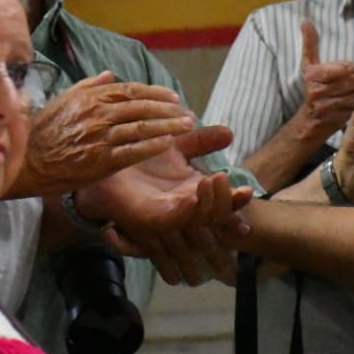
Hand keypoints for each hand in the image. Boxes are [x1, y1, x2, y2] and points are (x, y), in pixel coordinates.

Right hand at [12, 72, 194, 196]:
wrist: (27, 160)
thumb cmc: (44, 130)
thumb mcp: (64, 100)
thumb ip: (89, 85)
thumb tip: (109, 74)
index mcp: (91, 97)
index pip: (132, 90)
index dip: (156, 93)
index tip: (174, 97)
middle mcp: (98, 113)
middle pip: (142, 107)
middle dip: (169, 109)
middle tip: (188, 113)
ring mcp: (101, 137)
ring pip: (142, 127)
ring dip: (168, 126)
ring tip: (187, 126)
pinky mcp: (101, 160)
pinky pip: (133, 150)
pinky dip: (153, 145)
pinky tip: (168, 143)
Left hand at [80, 126, 253, 283]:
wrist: (104, 158)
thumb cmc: (137, 153)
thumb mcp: (176, 143)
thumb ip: (202, 140)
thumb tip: (230, 133)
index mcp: (192, 190)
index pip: (222, 201)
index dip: (237, 201)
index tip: (249, 191)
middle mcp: (184, 206)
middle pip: (217, 216)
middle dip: (229, 204)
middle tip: (227, 179)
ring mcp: (168, 214)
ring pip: (200, 220)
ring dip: (212, 204)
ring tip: (214, 179)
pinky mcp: (150, 218)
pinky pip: (175, 220)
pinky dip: (189, 209)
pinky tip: (195, 192)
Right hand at [297, 20, 353, 136]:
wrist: (309, 122)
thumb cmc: (313, 88)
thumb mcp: (309, 66)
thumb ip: (310, 44)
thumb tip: (305, 21)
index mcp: (313, 77)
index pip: (328, 72)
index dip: (340, 69)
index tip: (352, 67)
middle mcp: (318, 92)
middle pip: (345, 85)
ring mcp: (328, 108)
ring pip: (353, 99)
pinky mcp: (339, 122)